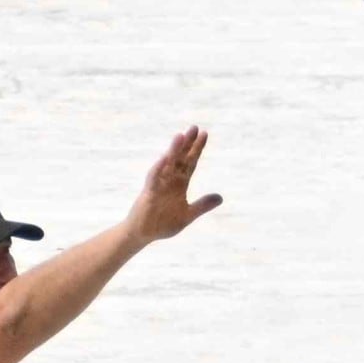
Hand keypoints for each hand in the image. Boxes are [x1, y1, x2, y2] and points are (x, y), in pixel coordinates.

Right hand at [126, 126, 222, 246]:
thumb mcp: (188, 215)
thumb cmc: (162, 223)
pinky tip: (164, 158)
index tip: (204, 134)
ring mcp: (158, 185)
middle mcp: (169, 181)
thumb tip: (220, 197)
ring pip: (167, 164)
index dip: (196, 149)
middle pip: (180, 159)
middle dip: (187, 144)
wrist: (143, 235)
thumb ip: (202, 205)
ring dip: (173, 151)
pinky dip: (159, 168)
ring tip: (180, 136)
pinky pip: (154, 179)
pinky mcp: (149, 193)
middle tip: (194, 127)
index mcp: (179, 185)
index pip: (190, 163)